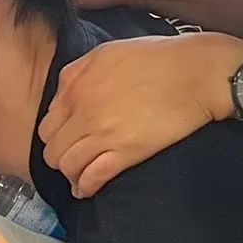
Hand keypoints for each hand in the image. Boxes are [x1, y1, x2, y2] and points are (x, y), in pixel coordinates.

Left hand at [38, 34, 242, 198]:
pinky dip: (85, 187)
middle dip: (59, 158)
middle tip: (72, 161)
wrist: (195, 73)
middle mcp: (83, 111)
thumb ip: (78, 72)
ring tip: (79, 178)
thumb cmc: (158, 57)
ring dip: (70, 175)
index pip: (48, 124)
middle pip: (52, 149)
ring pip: (67, 166)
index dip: (55, 136)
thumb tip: (66, 94)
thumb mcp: (107, 52)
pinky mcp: (125, 152)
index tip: (65, 142)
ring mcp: (102, 134)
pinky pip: (93, 177)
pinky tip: (87, 190)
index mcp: (76, 86)